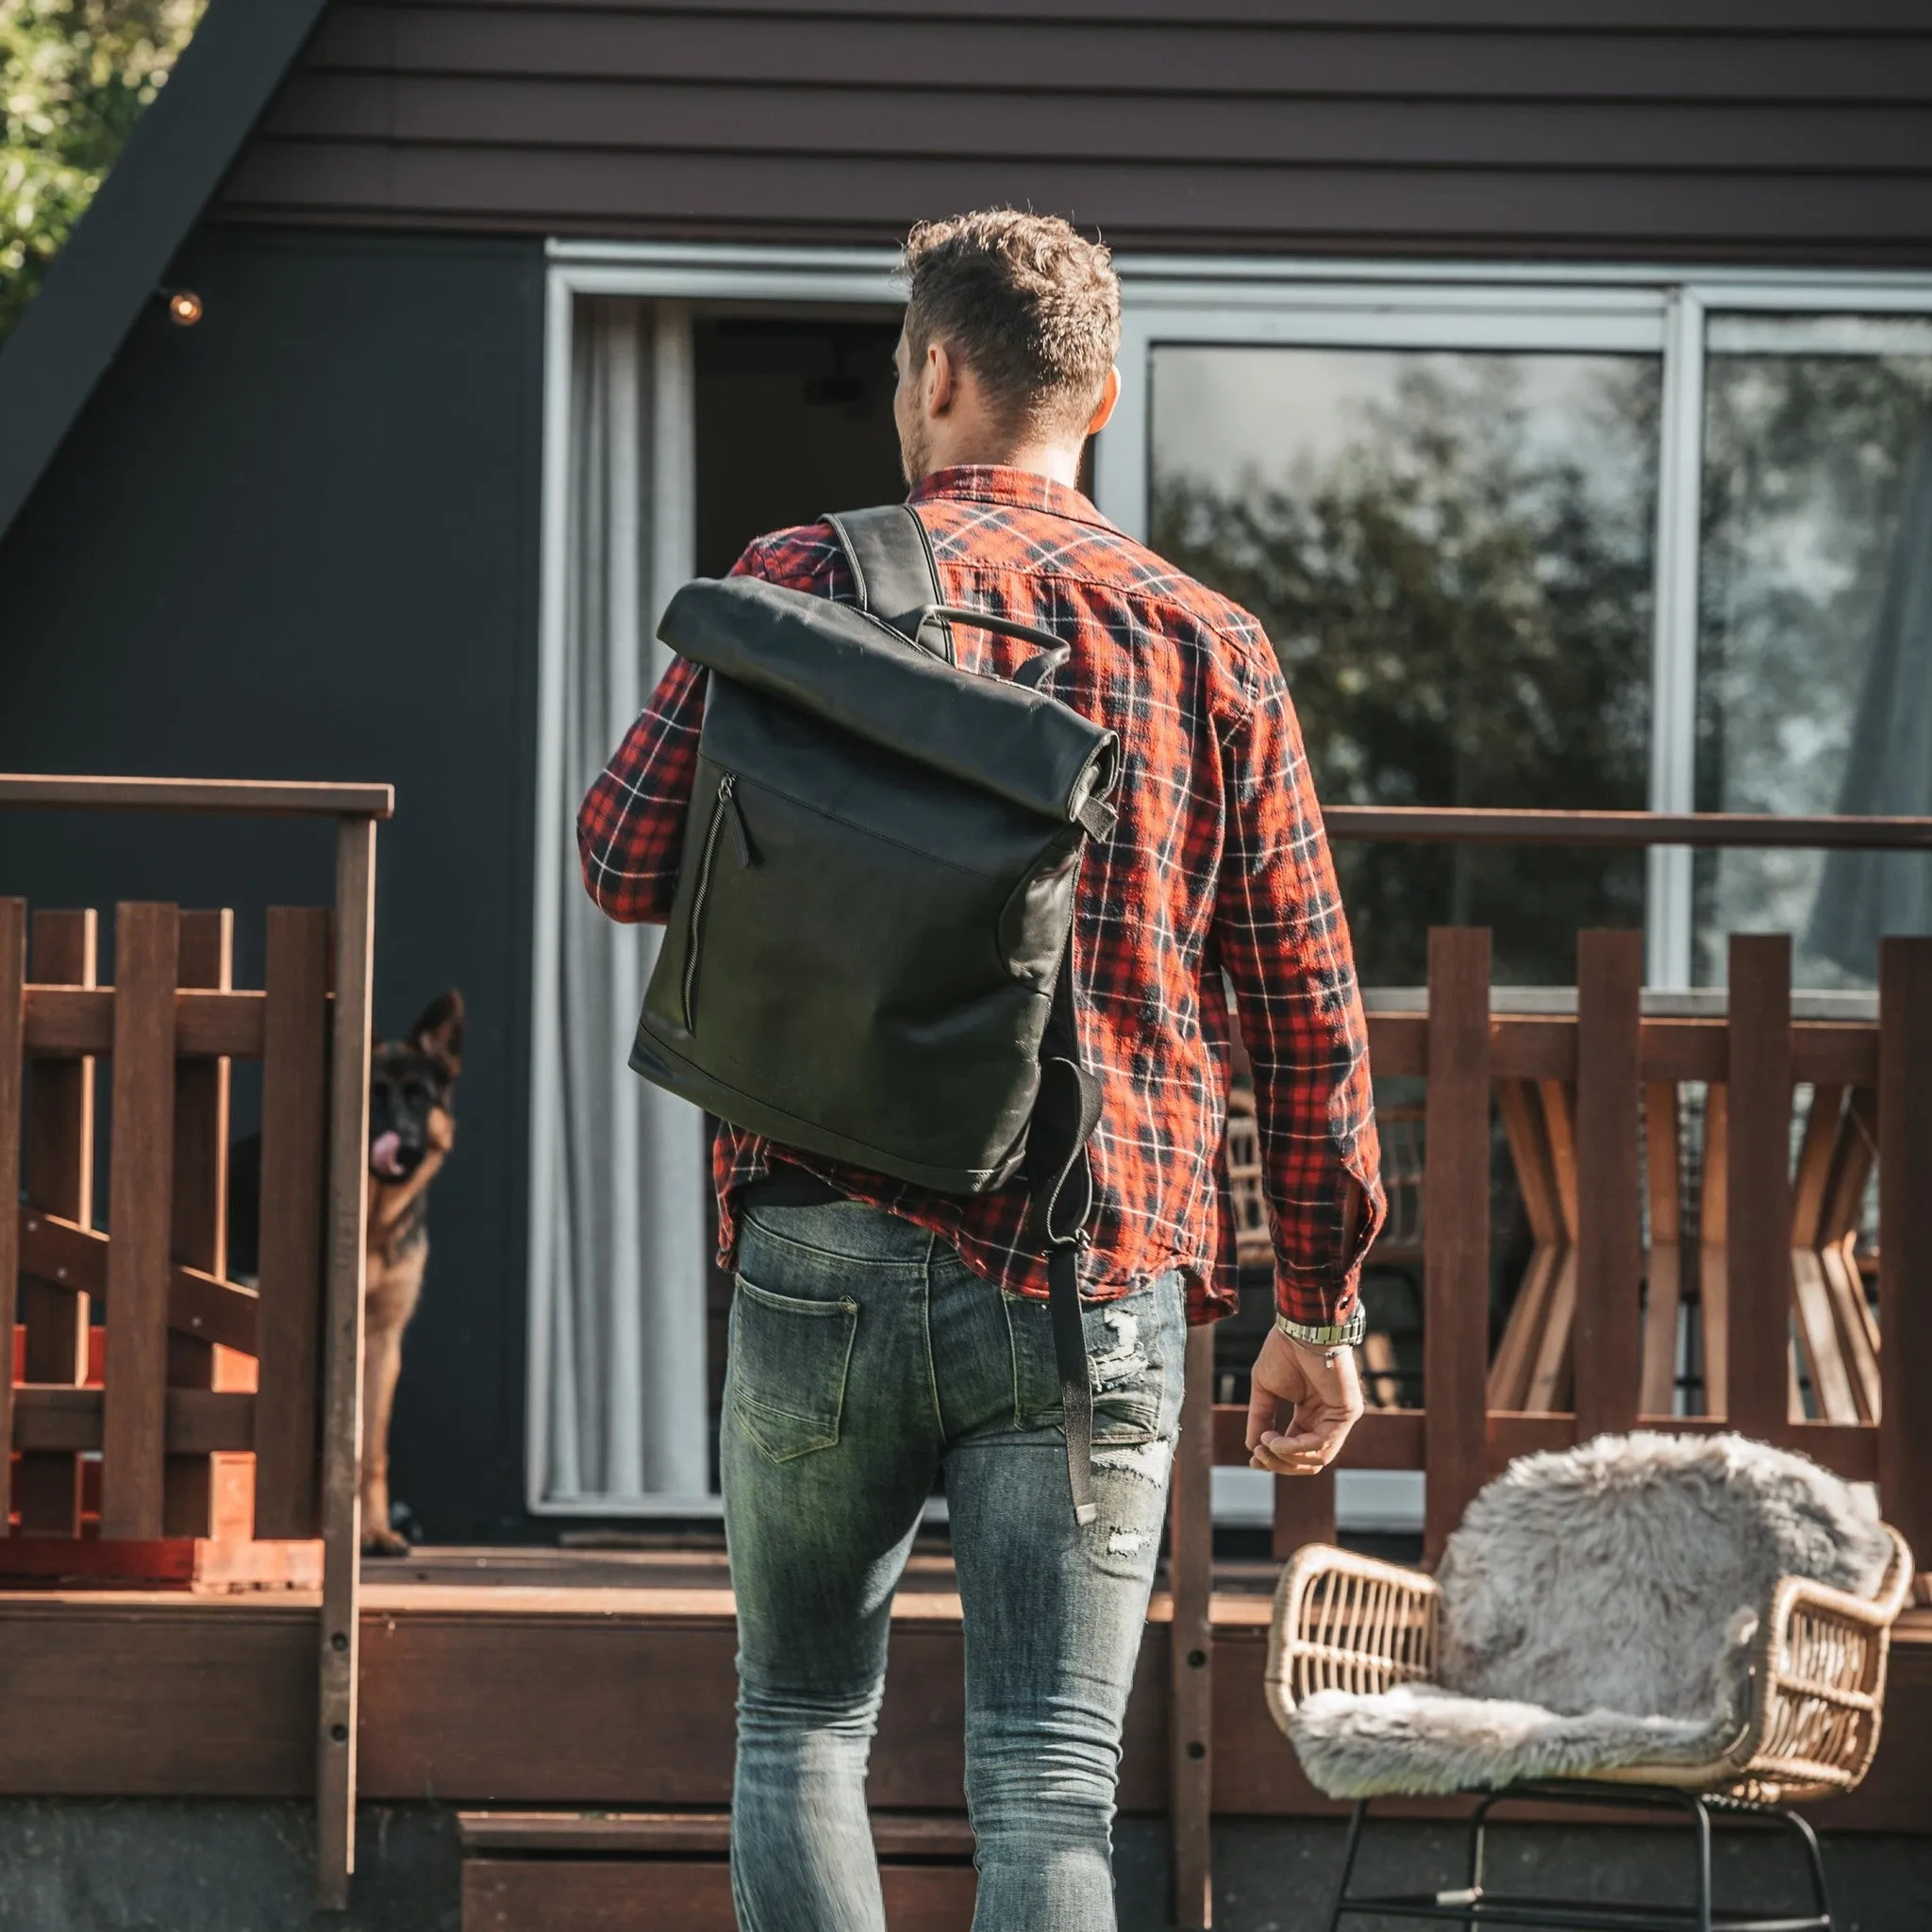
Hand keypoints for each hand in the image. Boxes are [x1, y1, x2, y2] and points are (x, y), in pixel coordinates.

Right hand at [1245, 1326, 1362, 1475]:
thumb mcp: (1265, 1390)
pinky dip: (1298, 1447)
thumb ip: (1261, 1418)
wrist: (1300, 1329)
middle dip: (1279, 1463)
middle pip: (1307, 1461)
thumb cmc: (1283, 1352)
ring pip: (1317, 1459)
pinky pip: (1324, 1443)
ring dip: (1287, 1458)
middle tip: (1258, 1455)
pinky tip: (1278, 1441)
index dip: (1274, 1458)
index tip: (1253, 1459)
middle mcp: (1325, 1419)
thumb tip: (1252, 1447)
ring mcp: (1339, 1418)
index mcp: (1309, 1415)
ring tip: (1267, 1445)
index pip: (1295, 1449)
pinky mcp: (1347, 1413)